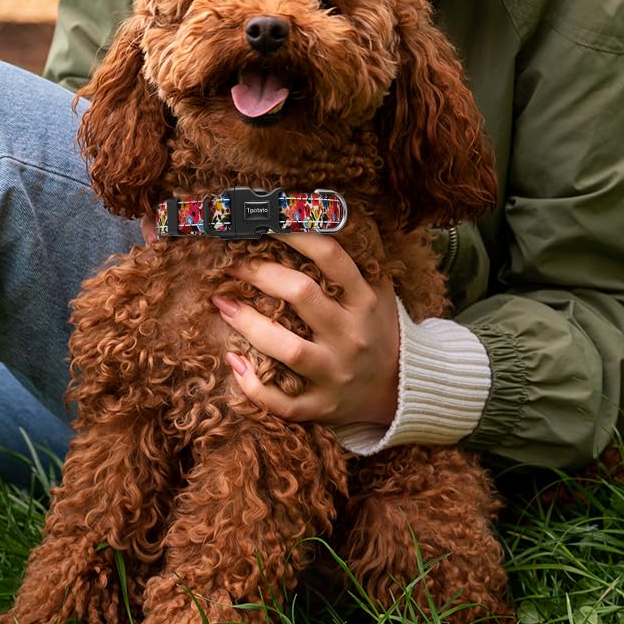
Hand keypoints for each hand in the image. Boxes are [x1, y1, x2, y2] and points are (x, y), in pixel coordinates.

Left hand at [214, 232, 400, 428]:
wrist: (400, 391)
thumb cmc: (378, 334)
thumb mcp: (380, 294)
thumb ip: (357, 263)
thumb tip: (323, 216)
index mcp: (366, 302)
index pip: (332, 257)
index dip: (296, 234)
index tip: (266, 222)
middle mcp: (351, 336)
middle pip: (302, 296)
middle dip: (262, 275)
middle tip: (233, 265)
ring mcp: (335, 374)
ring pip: (288, 349)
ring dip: (249, 325)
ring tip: (223, 304)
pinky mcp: (320, 407)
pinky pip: (281, 402)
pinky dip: (252, 386)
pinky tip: (233, 361)